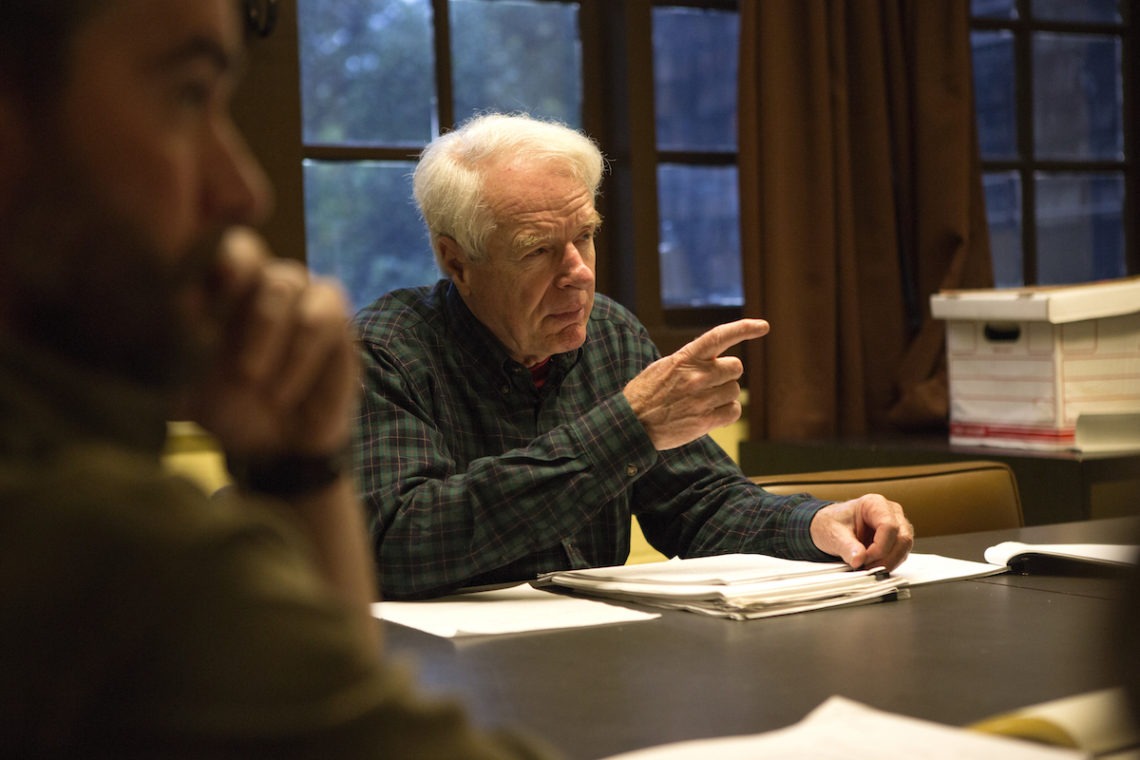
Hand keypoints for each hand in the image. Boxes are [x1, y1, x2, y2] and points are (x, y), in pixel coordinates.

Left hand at [183, 227, 358, 457]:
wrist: (271, 448)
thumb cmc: (220, 408)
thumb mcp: (177, 383)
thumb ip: (161, 350)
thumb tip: (139, 323)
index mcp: (212, 288)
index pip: (206, 247)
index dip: (203, 263)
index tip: (193, 301)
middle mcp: (255, 283)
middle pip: (246, 250)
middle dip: (232, 295)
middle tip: (221, 346)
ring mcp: (298, 297)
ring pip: (285, 280)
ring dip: (266, 331)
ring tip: (252, 381)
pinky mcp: (334, 320)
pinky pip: (325, 313)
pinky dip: (302, 352)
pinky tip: (283, 391)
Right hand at [624, 319, 768, 449]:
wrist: (630, 424)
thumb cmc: (646, 395)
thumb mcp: (663, 368)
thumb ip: (689, 361)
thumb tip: (714, 359)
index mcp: (685, 358)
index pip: (719, 336)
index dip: (744, 329)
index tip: (763, 326)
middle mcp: (696, 376)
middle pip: (736, 367)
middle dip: (727, 375)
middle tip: (710, 383)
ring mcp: (701, 399)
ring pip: (734, 390)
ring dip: (724, 395)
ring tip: (703, 402)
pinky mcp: (704, 421)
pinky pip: (733, 412)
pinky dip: (727, 413)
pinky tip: (710, 415)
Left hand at [809, 495, 913, 571]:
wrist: (829, 526)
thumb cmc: (832, 522)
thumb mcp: (833, 534)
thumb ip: (846, 547)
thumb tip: (858, 559)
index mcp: (875, 503)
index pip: (889, 526)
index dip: (879, 547)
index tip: (864, 560)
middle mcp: (890, 512)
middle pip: (902, 538)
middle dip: (885, 558)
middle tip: (866, 568)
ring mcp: (897, 525)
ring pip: (904, 548)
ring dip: (888, 562)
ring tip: (867, 568)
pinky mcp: (896, 539)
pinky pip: (900, 554)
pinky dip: (888, 563)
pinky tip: (873, 566)